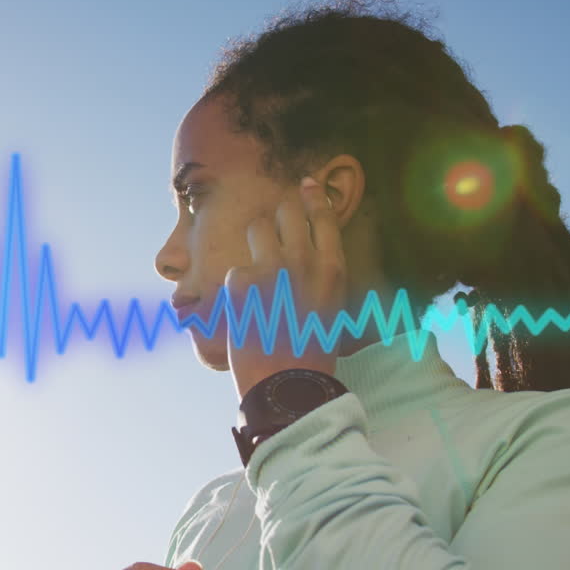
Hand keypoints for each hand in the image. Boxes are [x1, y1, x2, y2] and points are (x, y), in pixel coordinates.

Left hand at [225, 176, 347, 398]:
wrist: (285, 385)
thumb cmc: (311, 354)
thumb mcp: (331, 308)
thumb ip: (321, 275)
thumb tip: (309, 253)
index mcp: (332, 268)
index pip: (323, 216)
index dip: (313, 196)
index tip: (306, 184)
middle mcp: (303, 260)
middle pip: (287, 213)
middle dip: (279, 218)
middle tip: (274, 232)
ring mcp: (271, 268)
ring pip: (257, 230)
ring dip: (256, 245)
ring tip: (258, 275)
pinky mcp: (241, 282)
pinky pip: (236, 269)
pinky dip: (238, 288)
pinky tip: (246, 311)